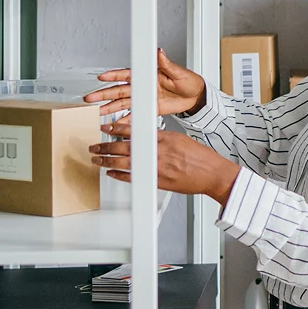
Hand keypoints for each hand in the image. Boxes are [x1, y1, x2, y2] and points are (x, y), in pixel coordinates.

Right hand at [85, 49, 206, 116]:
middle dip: (104, 94)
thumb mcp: (178, 71)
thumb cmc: (188, 80)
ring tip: (98, 112)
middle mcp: (143, 86)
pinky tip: (116, 124)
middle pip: (119, 90)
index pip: (127, 74)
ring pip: (122, 103)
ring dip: (110, 108)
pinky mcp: (149, 109)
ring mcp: (144, 98)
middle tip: (90, 98)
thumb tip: (158, 51)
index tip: (101, 77)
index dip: (114, 75)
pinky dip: (125, 120)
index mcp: (147, 74)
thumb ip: (166, 63)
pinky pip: (134, 115)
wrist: (196, 96)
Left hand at [90, 123, 239, 206]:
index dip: (117, 129)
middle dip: (106, 146)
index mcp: (163, 138)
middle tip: (95, 145)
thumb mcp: (180, 139)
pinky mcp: (157, 181)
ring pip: (124, 162)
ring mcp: (156, 167)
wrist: (212, 173)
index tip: (107, 128)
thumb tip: (145, 137)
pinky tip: (111, 172)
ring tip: (97, 158)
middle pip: (124, 147)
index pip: (134, 131)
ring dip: (107, 160)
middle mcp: (157, 152)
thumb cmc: (200, 158)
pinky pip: (132, 177)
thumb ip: (161, 138)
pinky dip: (119, 174)